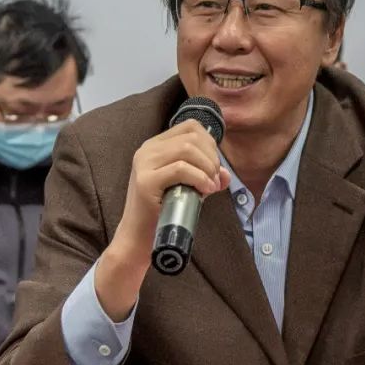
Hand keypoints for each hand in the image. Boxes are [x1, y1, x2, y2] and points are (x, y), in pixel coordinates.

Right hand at [95, 120, 230, 319]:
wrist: (139, 238)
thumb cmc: (163, 212)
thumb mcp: (188, 187)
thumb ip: (205, 176)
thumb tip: (226, 174)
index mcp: (155, 146)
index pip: (190, 126)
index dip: (210, 143)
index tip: (214, 166)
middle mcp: (147, 150)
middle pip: (191, 137)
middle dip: (212, 157)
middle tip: (215, 180)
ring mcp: (144, 164)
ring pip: (187, 149)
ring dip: (207, 168)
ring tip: (211, 186)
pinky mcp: (145, 181)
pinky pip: (180, 169)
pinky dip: (199, 178)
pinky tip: (206, 190)